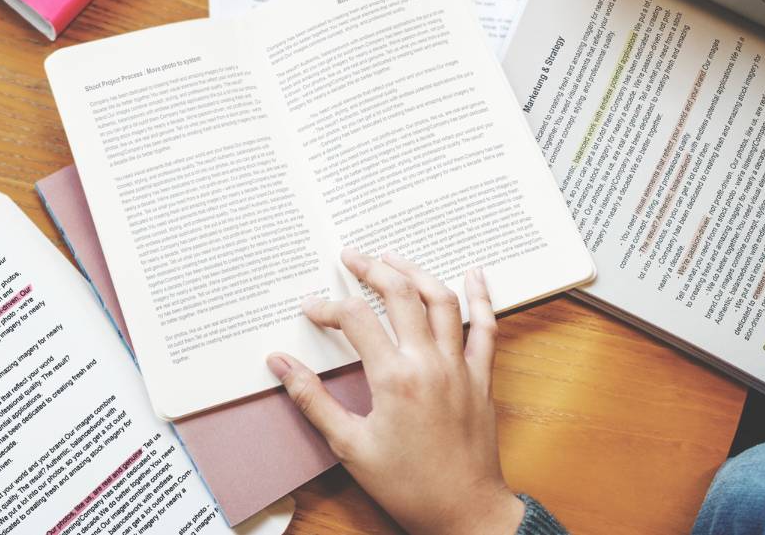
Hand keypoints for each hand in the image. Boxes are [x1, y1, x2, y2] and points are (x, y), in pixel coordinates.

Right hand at [267, 251, 524, 534]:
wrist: (463, 512)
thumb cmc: (406, 485)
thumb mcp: (349, 445)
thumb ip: (312, 398)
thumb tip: (279, 363)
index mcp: (394, 378)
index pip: (355, 319)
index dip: (328, 306)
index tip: (311, 308)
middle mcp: (429, 363)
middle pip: (400, 294)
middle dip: (371, 269)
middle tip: (351, 256)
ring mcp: (459, 366)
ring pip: (441, 300)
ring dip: (416, 271)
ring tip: (393, 257)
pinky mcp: (481, 377)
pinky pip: (486, 327)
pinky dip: (481, 297)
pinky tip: (474, 274)